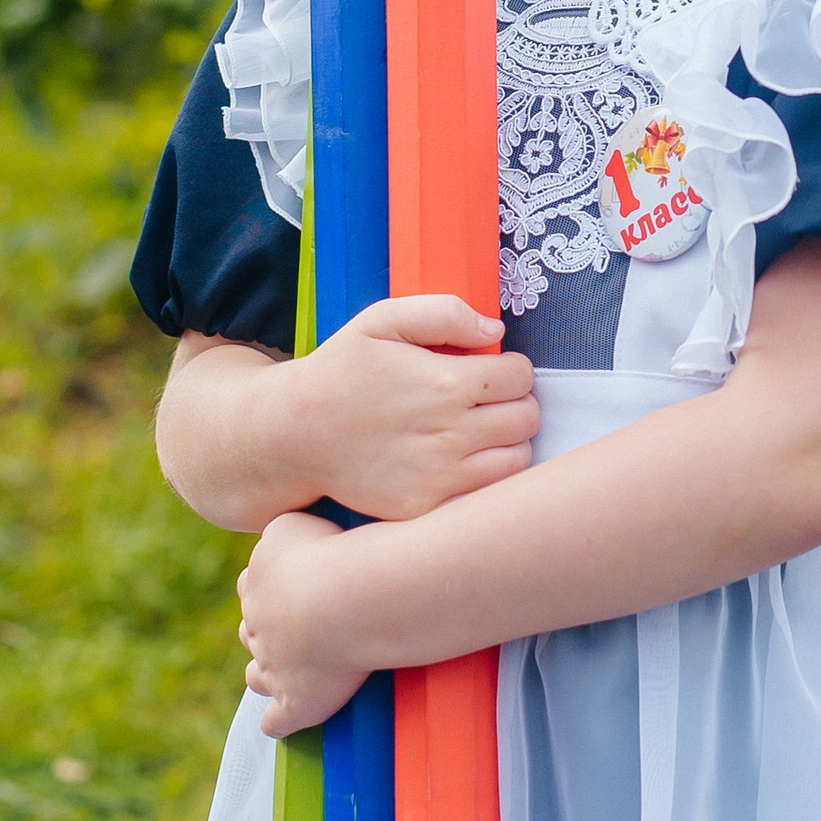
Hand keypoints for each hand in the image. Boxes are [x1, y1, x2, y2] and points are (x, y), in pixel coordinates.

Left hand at [239, 508, 371, 738]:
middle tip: (286, 632)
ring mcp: (274, 666)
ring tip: (275, 677)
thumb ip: (281, 531)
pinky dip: (277, 721)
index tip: (287, 590)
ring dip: (264, 675)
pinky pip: (278, 719)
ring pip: (257, 674)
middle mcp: (259, 624)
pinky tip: (276, 724)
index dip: (269, 589)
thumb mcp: (292, 523)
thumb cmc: (327, 552)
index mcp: (257, 581)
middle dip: (263, 632)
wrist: (341, 600)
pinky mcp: (296, 700)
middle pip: (252, 630)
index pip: (253, 585)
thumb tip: (279, 536)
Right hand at [287, 294, 536, 519]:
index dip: (510, 368)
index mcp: (446, 383)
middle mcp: (450, 434)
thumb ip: (444, 314)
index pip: (522, 376)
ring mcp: (439, 476)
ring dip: (507, 440)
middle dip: (515, 402)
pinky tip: (460, 458)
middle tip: (486, 399)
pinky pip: (485, 493)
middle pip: (527, 418)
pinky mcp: (426, 506)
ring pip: (517, 459)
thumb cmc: (341, 370)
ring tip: (478, 428)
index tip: (489, 370)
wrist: (293, 434)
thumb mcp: (382, 320)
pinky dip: (484, 475)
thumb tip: (496, 332)